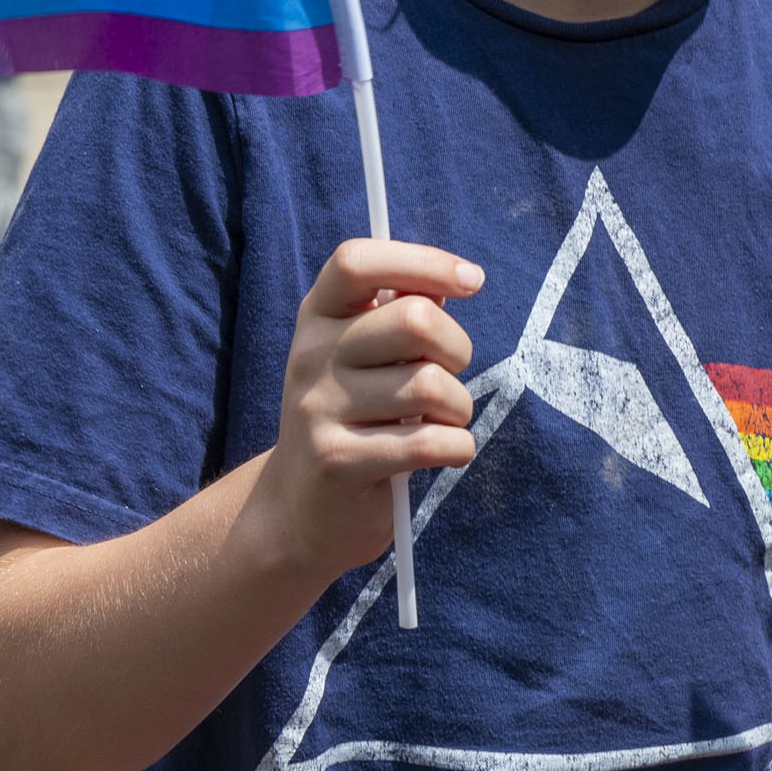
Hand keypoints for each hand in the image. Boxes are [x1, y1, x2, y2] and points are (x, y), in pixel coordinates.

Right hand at [244, 241, 481, 583]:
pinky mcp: (337, 461)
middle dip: (457, 348)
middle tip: (450, 375)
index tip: (471, 282)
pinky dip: (458, 447)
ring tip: (443, 422)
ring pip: (430, 386)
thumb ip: (401, 316)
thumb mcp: (363, 358)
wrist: (300, 509)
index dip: (422, 261)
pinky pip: (429, 442)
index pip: (357, 261)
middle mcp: (310, 355)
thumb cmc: (352, 419)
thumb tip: (450, 281)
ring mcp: (317, 409)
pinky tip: (446, 452)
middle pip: (415, 320)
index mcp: (317, 317)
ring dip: (459, 408)